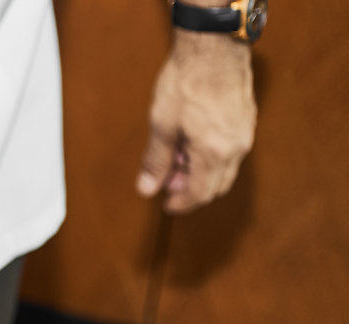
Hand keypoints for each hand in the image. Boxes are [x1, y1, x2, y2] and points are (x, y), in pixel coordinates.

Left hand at [137, 29, 256, 213]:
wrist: (213, 47)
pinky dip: (211, 157)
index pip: (200, 193)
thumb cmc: (187, 82)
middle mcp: (236, 147)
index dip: (181, 203)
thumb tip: (147, 189)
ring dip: (201, 172)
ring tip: (176, 158)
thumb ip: (156, 161)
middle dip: (190, 189)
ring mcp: (245, 133)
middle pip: (216, 185)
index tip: (166, 205)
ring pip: (225, 169)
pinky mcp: (246, 120)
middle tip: (166, 181)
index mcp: (215, 152)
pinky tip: (191, 144)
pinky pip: (231, 151)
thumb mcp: (162, 125)